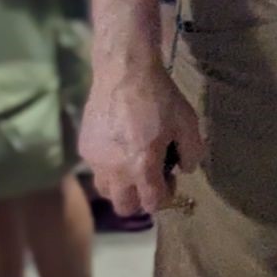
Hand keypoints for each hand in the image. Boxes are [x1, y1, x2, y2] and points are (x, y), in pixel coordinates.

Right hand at [79, 60, 204, 216]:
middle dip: (139, 199)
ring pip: (105, 190)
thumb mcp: (188, 122)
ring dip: (120, 185)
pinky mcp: (84, 146)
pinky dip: (107, 166)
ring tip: (131, 163)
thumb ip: (192, 152)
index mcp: (142, 166)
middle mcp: (115, 170)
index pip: (152, 203)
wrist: (124, 70)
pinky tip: (118, 144)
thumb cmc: (159, 96)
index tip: (170, 179)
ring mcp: (95, 160)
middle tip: (150, 176)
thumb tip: (184, 169)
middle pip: (124, 206)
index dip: (165, 196)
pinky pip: (95, 168)